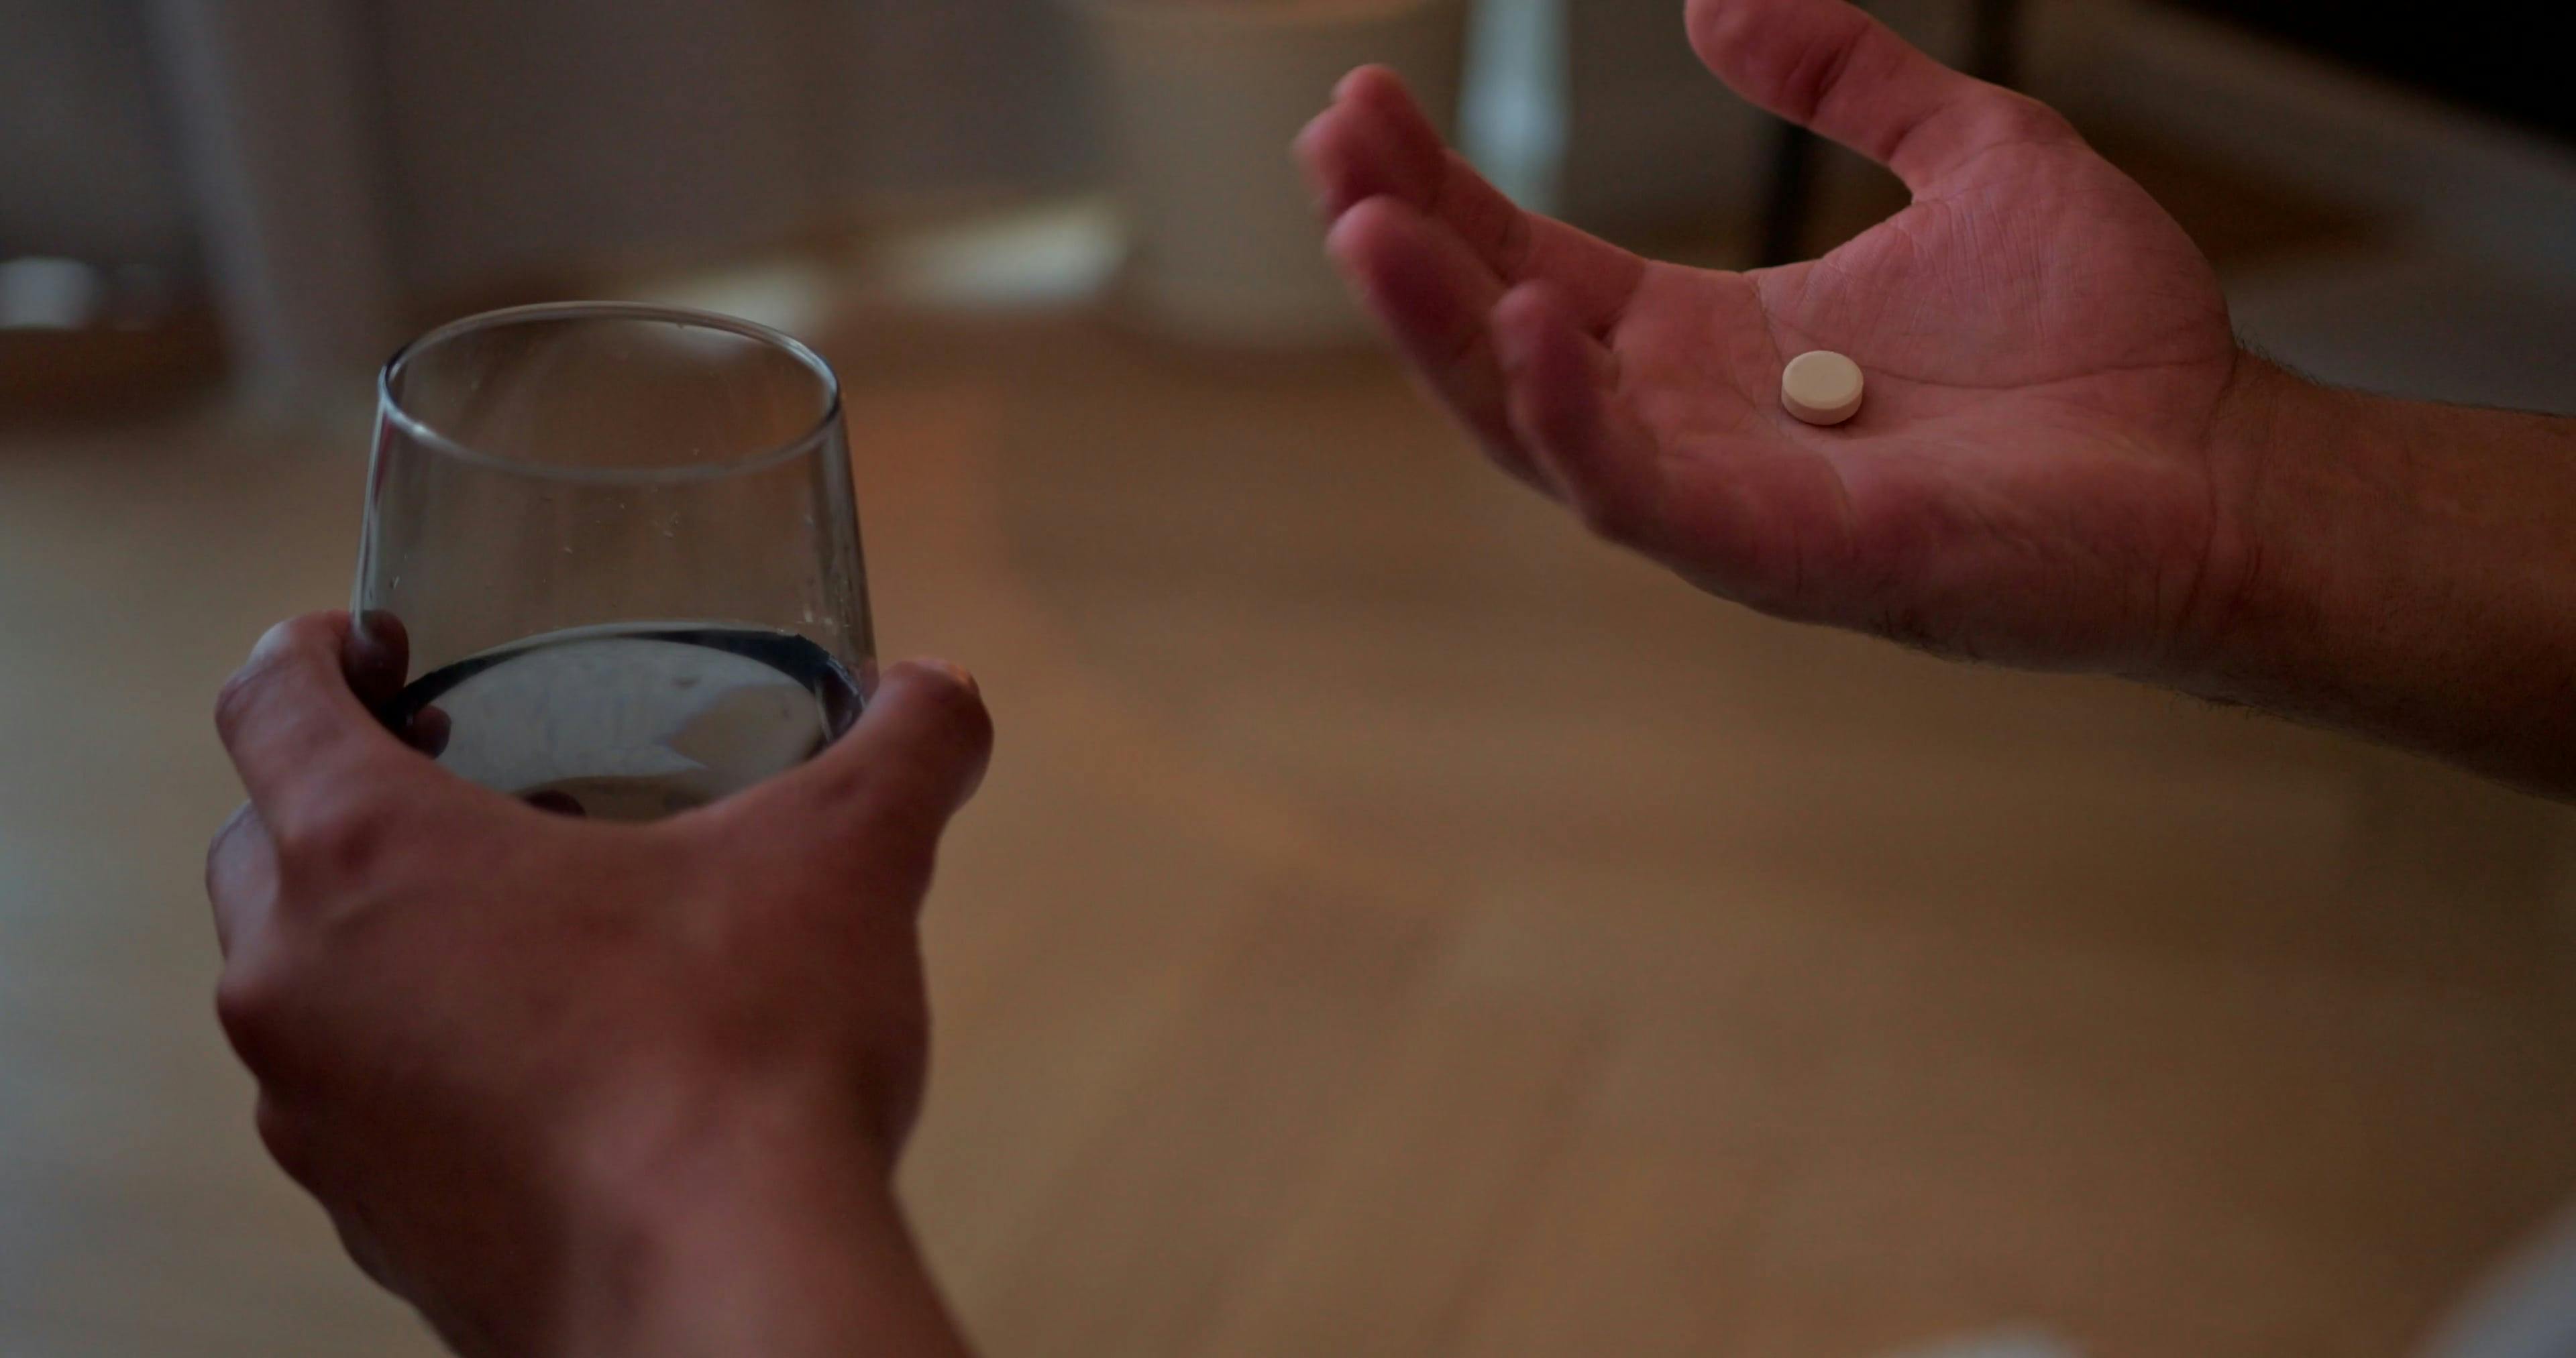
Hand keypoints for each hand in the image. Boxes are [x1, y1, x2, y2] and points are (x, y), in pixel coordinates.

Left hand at [207, 613, 987, 1356]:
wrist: (718, 1299)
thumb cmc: (740, 1059)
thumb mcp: (844, 860)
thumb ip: (901, 749)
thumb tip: (942, 695)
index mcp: (366, 857)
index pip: (266, 702)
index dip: (316, 650)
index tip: (384, 648)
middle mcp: (299, 989)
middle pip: (262, 848)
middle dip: (348, 799)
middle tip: (471, 779)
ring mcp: (320, 1128)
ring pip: (303, 992)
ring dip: (389, 942)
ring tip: (535, 934)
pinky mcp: (372, 1232)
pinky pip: (366, 1114)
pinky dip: (429, 1068)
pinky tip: (564, 1072)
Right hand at [1298, 0, 2264, 676]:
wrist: (2224, 464)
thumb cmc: (2106, 343)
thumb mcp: (1967, 157)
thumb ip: (1844, 79)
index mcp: (1713, 347)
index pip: (1534, 265)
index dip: (1446, 190)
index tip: (1368, 100)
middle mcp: (1693, 428)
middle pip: (1501, 342)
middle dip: (1405, 249)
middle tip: (1331, 144)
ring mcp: (1729, 501)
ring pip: (1536, 428)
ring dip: (1442, 333)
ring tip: (1364, 227)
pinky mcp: (1787, 556)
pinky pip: (1645, 498)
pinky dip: (1577, 422)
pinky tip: (1537, 324)